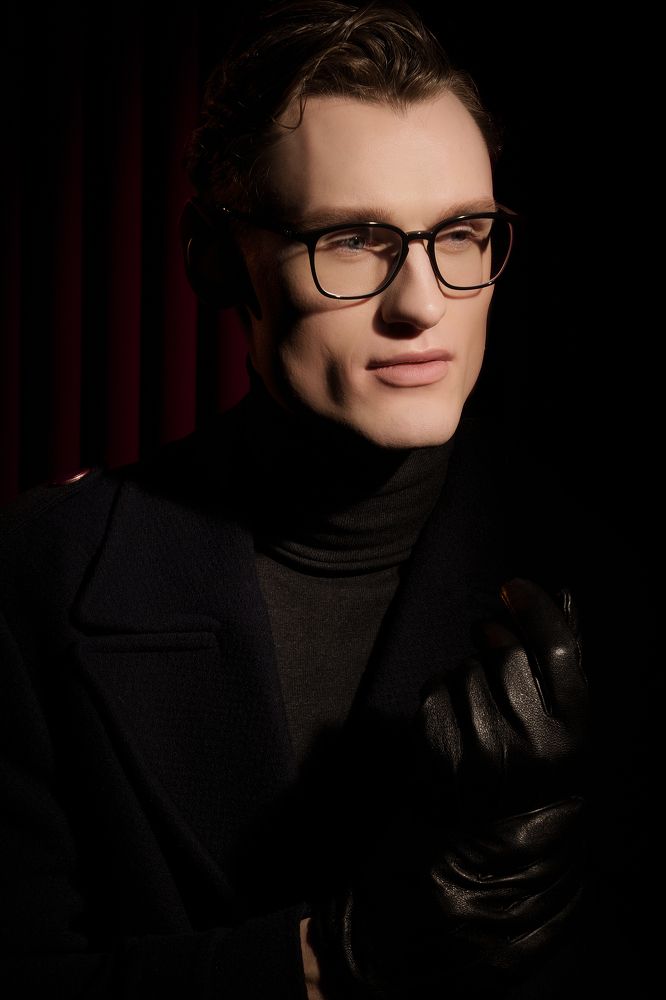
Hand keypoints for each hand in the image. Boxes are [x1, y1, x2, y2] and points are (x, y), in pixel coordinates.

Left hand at [419, 575, 587, 820]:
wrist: (498, 838)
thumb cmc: (540, 764)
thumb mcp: (568, 723)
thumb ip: (563, 662)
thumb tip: (560, 592)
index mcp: (573, 731)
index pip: (556, 649)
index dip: (535, 610)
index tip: (513, 586)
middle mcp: (530, 741)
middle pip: (504, 651)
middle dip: (493, 637)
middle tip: (488, 637)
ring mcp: (482, 748)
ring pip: (465, 667)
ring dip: (468, 671)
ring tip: (478, 703)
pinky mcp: (440, 752)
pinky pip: (435, 688)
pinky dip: (442, 692)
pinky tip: (455, 718)